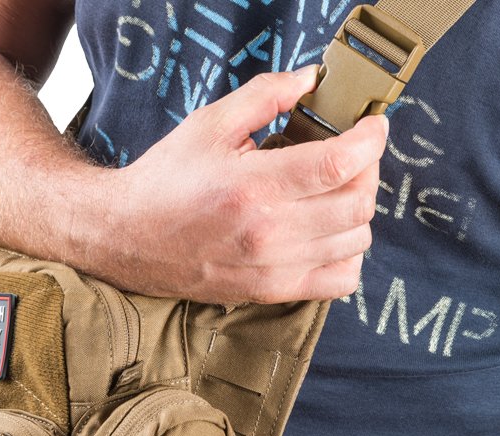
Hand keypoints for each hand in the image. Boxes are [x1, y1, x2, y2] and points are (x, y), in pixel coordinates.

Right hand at [92, 65, 387, 303]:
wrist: (128, 238)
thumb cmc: (165, 181)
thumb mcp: (208, 125)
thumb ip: (264, 96)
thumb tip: (311, 79)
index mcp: (253, 186)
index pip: (340, 164)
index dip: (371, 139)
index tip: (372, 126)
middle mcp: (269, 233)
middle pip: (358, 204)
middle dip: (368, 171)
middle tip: (353, 156)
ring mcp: (273, 268)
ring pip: (356, 241)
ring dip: (358, 210)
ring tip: (335, 192)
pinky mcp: (272, 291)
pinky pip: (340, 282)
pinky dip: (349, 256)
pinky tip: (329, 235)